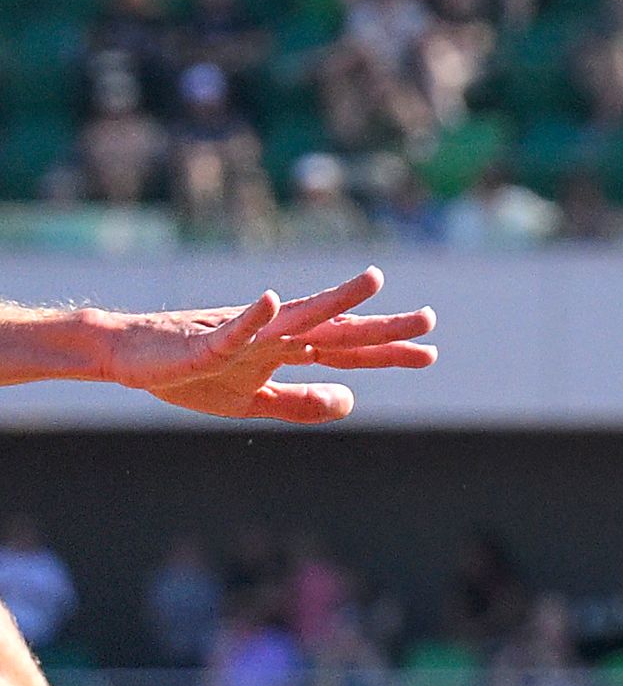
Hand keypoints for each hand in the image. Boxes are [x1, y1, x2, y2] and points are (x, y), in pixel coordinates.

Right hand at [85, 270, 438, 423]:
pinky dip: (252, 316)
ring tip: (372, 282)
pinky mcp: (206, 339)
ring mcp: (243, 333)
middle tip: (428, 319)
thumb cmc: (192, 373)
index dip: (387, 353)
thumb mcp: (254, 402)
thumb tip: (350, 402)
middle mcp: (274, 334)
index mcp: (286, 349)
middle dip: (381, 327)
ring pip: (298, 316)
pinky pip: (232, 328)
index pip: (346, 350)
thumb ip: (300, 403)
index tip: (429, 354)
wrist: (130, 358)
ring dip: (335, 301)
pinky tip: (271, 299)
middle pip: (336, 330)